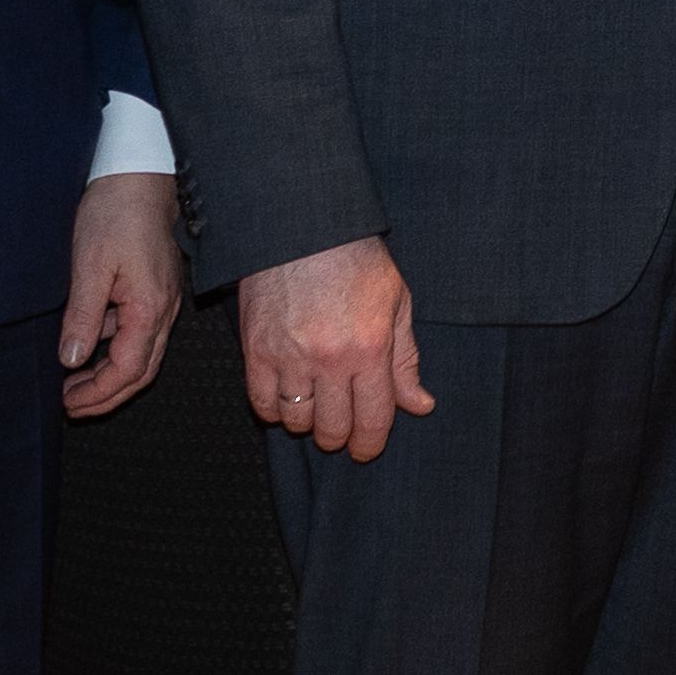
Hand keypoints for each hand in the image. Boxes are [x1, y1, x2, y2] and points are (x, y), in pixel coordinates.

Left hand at [58, 171, 186, 418]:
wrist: (138, 178)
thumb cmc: (116, 214)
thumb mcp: (89, 265)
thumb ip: (83, 316)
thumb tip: (72, 359)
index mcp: (149, 308)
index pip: (127, 370)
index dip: (98, 393)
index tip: (69, 402)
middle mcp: (163, 311)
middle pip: (141, 372)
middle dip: (106, 395)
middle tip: (71, 405)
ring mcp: (162, 301)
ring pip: (142, 356)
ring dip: (110, 375)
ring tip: (74, 382)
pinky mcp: (155, 291)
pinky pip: (138, 333)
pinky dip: (114, 349)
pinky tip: (88, 343)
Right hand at [237, 234, 434, 459]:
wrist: (304, 224)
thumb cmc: (356, 260)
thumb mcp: (396, 304)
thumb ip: (406, 360)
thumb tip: (420, 406)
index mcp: (370, 349)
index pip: (373, 420)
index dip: (370, 444)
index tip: (365, 450)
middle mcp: (330, 359)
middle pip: (332, 428)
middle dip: (339, 437)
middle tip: (340, 428)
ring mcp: (289, 355)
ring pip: (296, 420)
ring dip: (306, 423)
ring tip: (314, 406)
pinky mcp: (255, 348)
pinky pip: (261, 401)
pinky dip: (273, 410)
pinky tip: (285, 398)